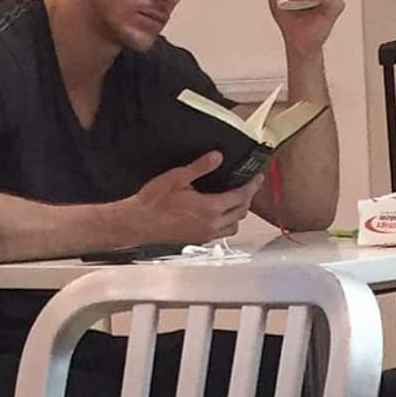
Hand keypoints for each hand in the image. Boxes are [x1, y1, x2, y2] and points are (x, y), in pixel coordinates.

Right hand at [130, 152, 263, 242]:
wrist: (138, 223)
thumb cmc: (154, 201)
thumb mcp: (177, 177)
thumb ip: (200, 167)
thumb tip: (218, 156)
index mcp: (210, 208)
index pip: (241, 196)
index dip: (252, 186)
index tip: (257, 177)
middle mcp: (212, 224)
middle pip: (241, 212)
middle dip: (248, 197)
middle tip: (249, 185)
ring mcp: (205, 235)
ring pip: (234, 226)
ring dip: (239, 213)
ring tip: (236, 199)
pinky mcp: (198, 240)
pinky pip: (222, 233)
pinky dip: (227, 223)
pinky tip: (220, 213)